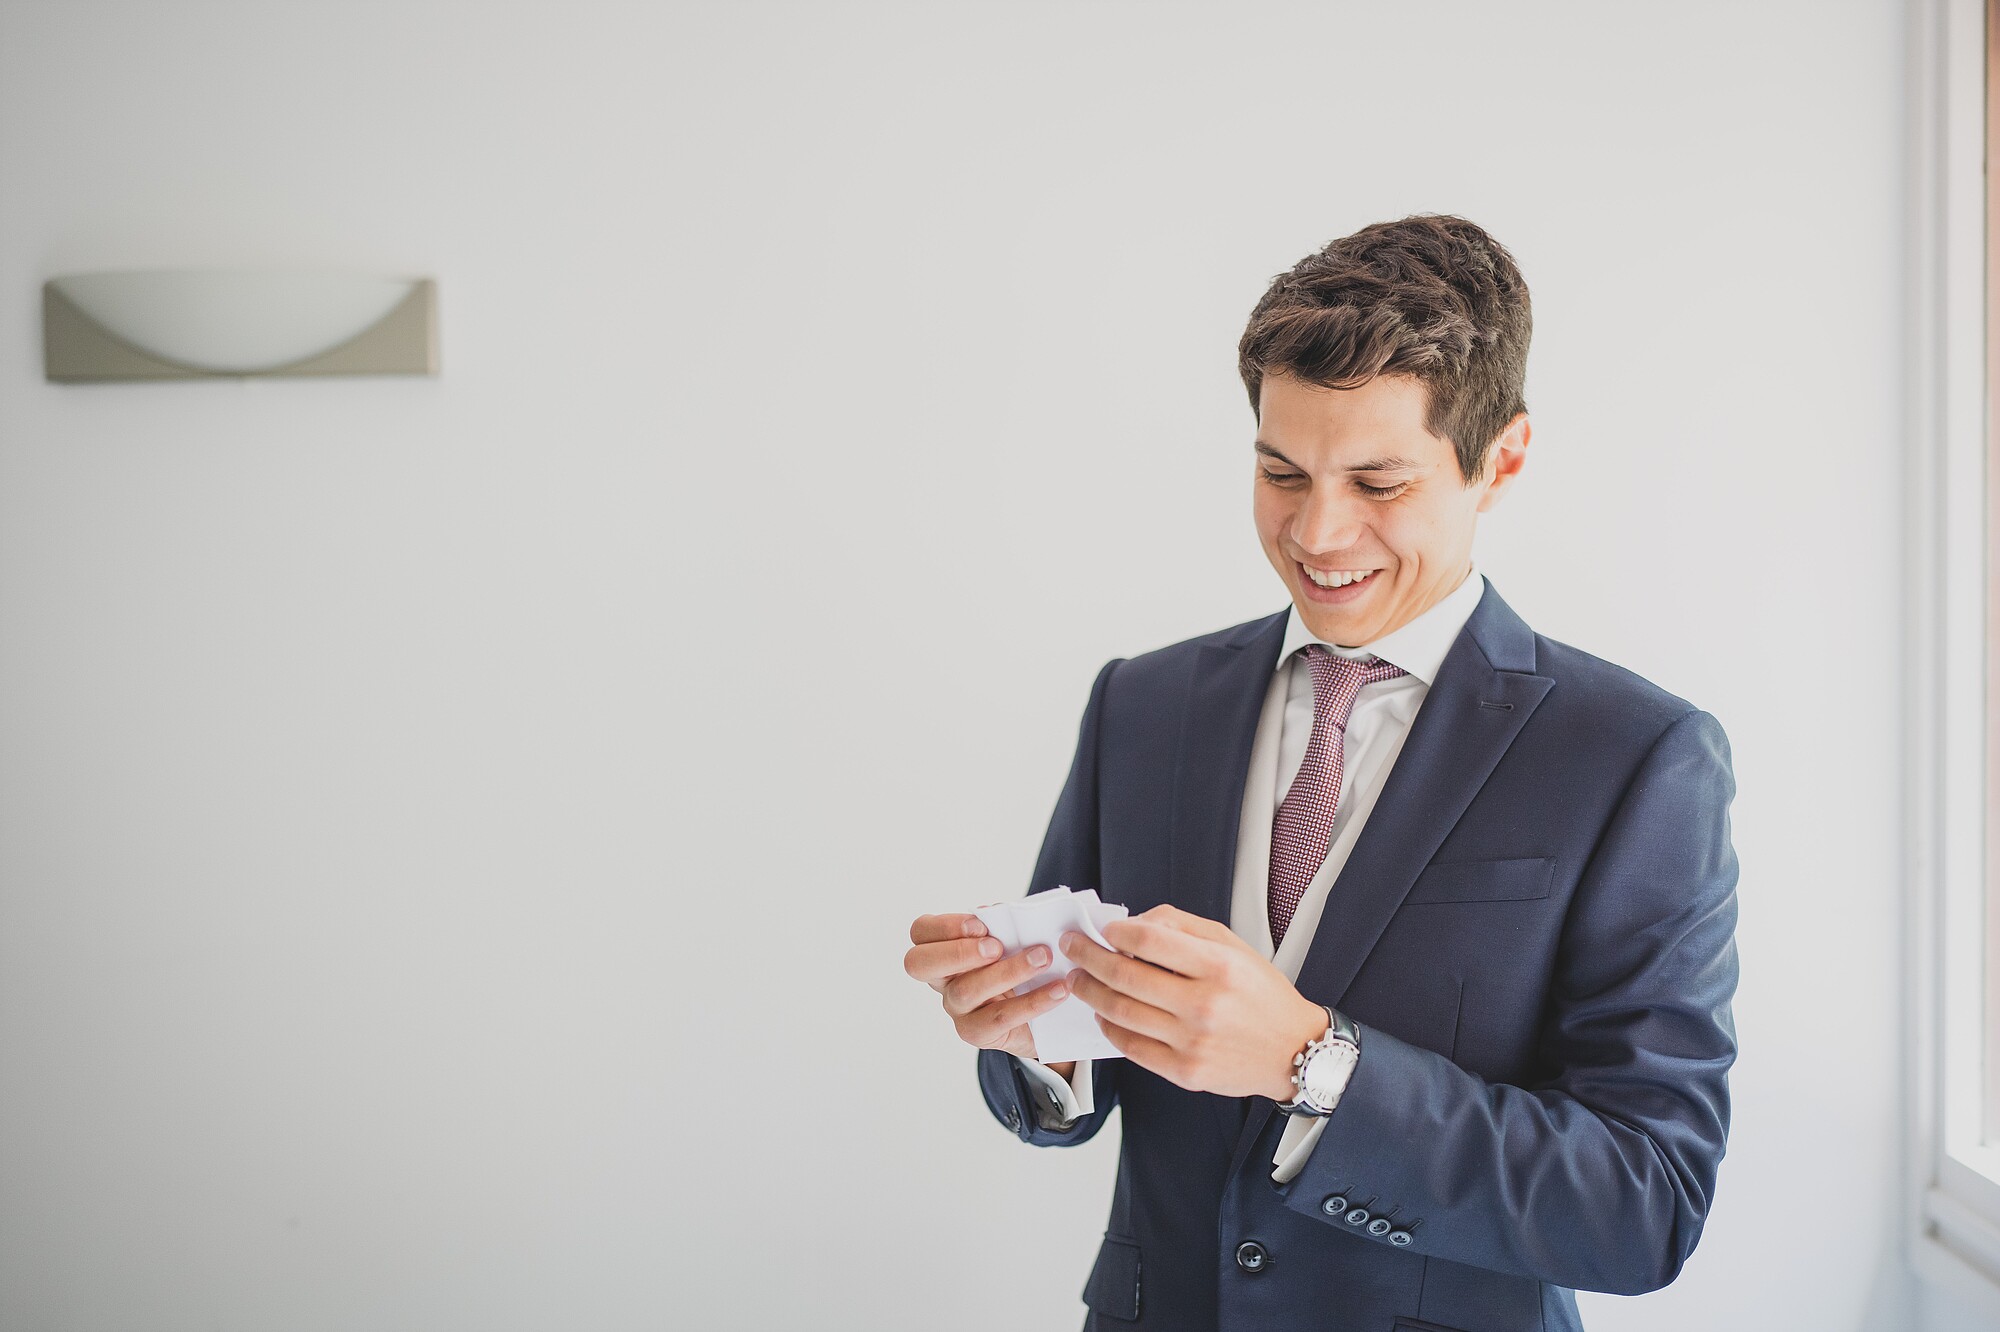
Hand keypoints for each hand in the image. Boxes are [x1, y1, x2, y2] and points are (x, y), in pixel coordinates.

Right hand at [904, 911, 1070, 1062]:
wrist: (1038, 1015)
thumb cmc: (1018, 966)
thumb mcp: (1010, 941)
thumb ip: (1002, 924)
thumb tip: (999, 911)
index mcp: (943, 949)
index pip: (922, 932)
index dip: (944, 926)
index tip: (981, 924)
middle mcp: (942, 979)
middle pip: (919, 964)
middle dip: (958, 952)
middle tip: (996, 947)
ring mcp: (956, 1009)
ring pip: (966, 990)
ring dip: (1008, 971)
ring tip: (1043, 958)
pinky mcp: (978, 1033)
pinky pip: (1000, 1018)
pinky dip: (1033, 1001)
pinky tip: (1058, 990)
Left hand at [1059, 903, 1327, 1100]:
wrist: (1293, 1051)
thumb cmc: (1259, 993)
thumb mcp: (1233, 946)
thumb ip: (1182, 926)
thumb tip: (1134, 925)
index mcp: (1219, 965)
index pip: (1149, 940)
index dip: (1116, 932)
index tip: (1101, 929)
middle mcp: (1204, 1003)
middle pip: (1125, 975)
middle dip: (1088, 958)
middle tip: (1071, 948)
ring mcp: (1192, 1041)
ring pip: (1120, 1012)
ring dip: (1089, 992)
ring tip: (1077, 980)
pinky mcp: (1184, 1072)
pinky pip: (1131, 1046)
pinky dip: (1108, 1027)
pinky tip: (1102, 1013)